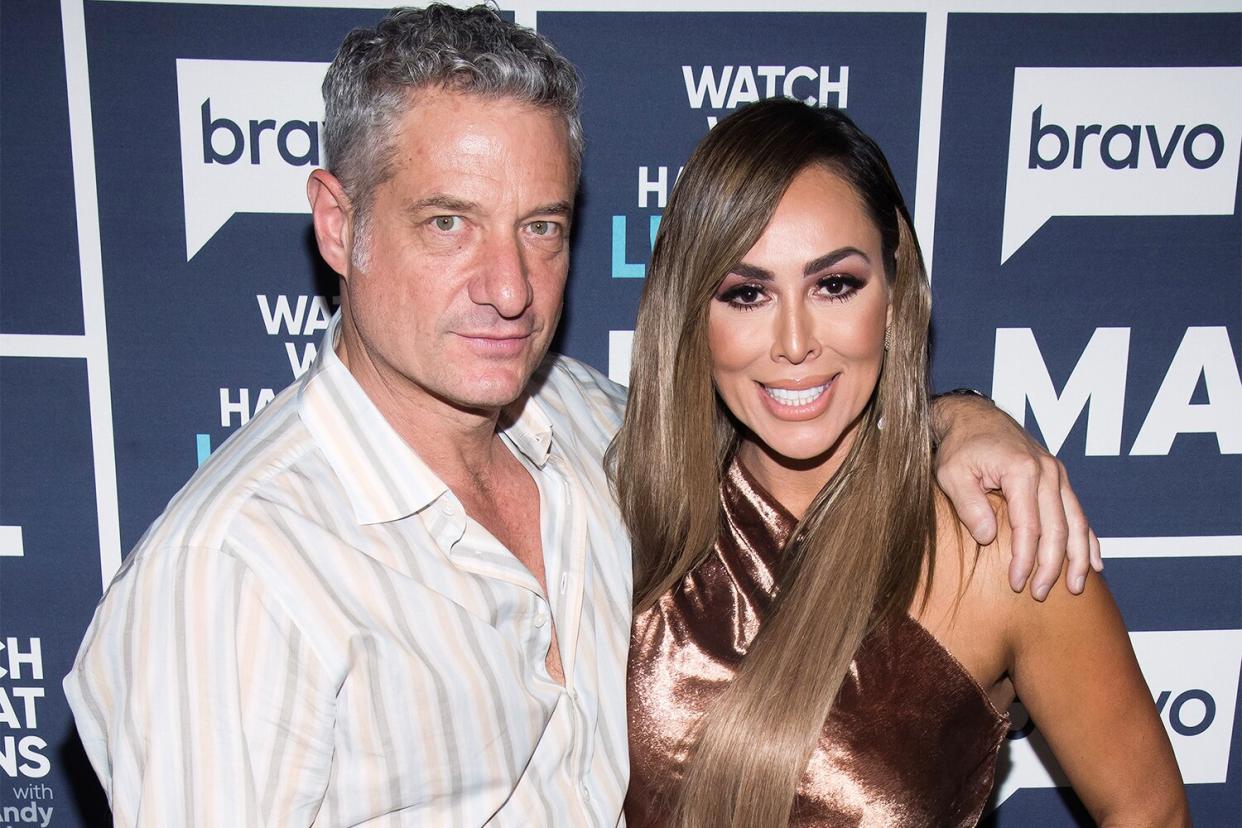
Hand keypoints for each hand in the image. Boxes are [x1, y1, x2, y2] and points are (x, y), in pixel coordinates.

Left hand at [931, 393, 1102, 599]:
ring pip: (1076, 522)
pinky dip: (1088, 539)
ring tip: (1074, 587)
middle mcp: (1048, 472)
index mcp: (1022, 471)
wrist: (973, 417)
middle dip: (1051, 566)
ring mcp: (1057, 474)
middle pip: (1058, 529)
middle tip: (1039, 593)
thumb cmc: (960, 447)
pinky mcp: (1058, 478)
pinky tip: (1095, 563)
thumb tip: (989, 537)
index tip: (1016, 584)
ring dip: (1078, 558)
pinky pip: (1078, 513)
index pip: (1029, 527)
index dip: (1024, 559)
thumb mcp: (952, 473)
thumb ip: (969, 505)